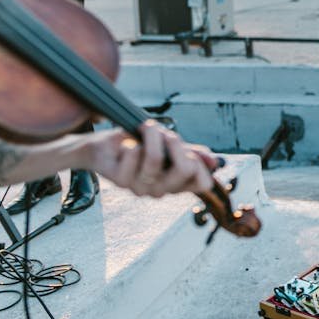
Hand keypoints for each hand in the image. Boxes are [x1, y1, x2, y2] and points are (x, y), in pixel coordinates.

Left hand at [91, 120, 216, 195]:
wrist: (104, 147)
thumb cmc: (139, 145)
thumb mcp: (169, 146)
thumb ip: (192, 153)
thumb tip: (215, 160)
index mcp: (176, 183)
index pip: (203, 183)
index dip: (200, 163)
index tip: (187, 150)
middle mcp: (161, 190)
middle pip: (184, 169)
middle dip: (176, 143)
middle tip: (166, 133)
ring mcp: (141, 188)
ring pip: (155, 159)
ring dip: (152, 136)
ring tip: (145, 128)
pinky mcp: (121, 182)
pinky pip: (134, 155)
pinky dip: (131, 142)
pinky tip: (126, 145)